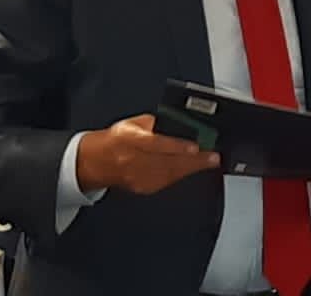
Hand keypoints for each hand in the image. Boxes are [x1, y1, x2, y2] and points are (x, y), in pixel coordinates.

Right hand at [75, 114, 219, 194]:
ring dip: (192, 168)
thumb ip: (155, 122)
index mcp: (129, 139)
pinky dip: (182, 174)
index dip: (177, 146)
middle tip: (213, 156)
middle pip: (168, 161)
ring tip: (209, 161)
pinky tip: (193, 168)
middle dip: (194, 160)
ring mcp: (137, 177)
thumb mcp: (133, 122)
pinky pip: (167, 182)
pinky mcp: (143, 188)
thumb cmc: (117, 139)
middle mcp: (132, 159)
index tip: (195, 146)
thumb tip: (179, 123)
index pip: (156, 143)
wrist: (97, 161)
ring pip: (170, 174)